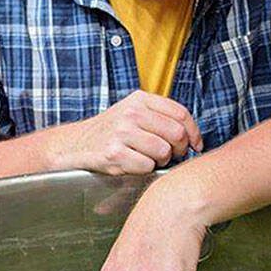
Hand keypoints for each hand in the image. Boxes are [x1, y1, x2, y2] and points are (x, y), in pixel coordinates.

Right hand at [49, 91, 203, 174]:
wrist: (75, 145)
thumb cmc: (110, 132)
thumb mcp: (132, 113)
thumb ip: (159, 116)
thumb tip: (192, 135)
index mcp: (140, 99)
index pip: (180, 114)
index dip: (194, 132)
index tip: (195, 145)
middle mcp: (131, 112)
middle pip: (176, 134)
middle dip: (179, 150)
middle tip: (171, 156)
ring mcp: (122, 132)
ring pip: (163, 152)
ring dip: (160, 161)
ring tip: (148, 159)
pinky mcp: (114, 152)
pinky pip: (146, 166)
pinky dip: (144, 170)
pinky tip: (133, 165)